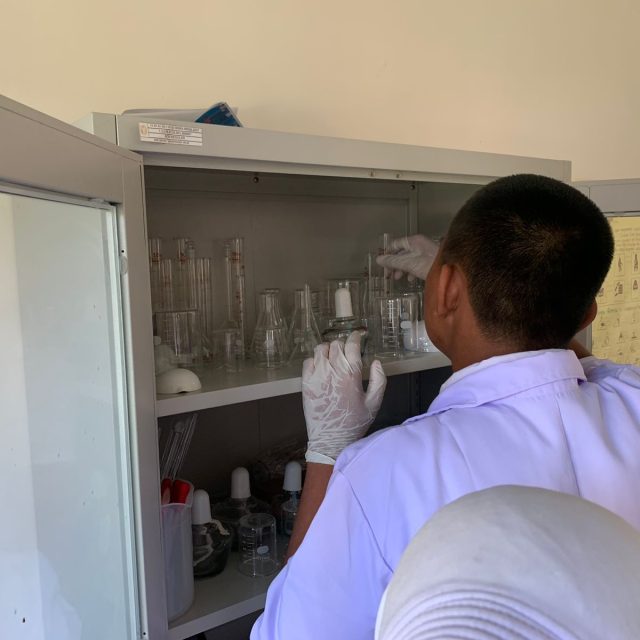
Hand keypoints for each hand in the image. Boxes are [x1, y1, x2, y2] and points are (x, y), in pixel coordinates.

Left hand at [302, 332, 386, 464]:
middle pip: (336, 344)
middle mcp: (333, 370)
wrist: (330, 439)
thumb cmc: (355, 422)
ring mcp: (317, 375)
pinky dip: (315, 360)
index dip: (356, 337)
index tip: (357, 336)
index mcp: (352, 374)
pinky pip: (308, 361)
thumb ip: (379, 380)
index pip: (352, 344)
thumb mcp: (374, 403)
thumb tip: (375, 361)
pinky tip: (321, 368)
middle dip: (343, 345)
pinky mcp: (305, 382)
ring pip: (321, 349)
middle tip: (346, 353)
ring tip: (333, 358)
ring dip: (328, 350)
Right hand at [376, 234, 438, 280]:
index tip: (383, 266)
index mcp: (413, 241)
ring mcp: (425, 252)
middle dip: (394, 264)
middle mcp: (419, 244)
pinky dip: (411, 271)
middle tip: (389, 275)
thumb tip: (378, 260)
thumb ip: (393, 262)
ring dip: (401, 269)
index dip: (387, 255)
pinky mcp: (430, 261)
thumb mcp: (408, 264)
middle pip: (401, 252)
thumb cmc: (429, 265)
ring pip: (408, 259)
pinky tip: (411, 279)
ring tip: (398, 278)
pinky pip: (416, 264)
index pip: (394, 244)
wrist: (450, 272)